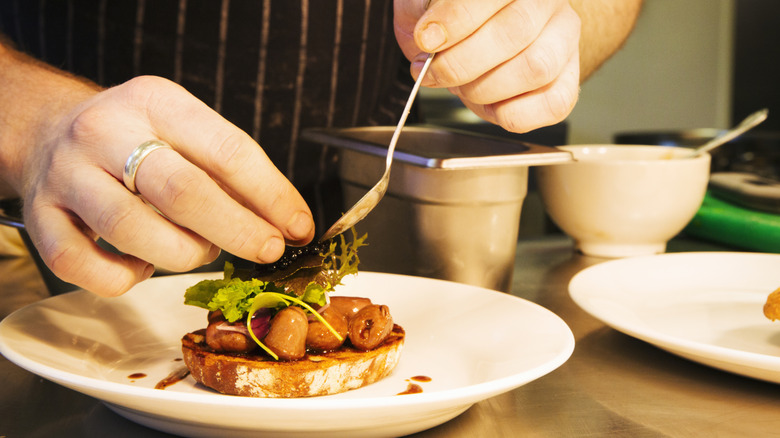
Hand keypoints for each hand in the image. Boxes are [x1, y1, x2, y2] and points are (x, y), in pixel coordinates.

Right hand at [21, 76, 313, 295]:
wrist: (51, 129)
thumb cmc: (136, 138)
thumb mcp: (185, 131)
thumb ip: (232, 172)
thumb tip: (288, 223)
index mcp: (156, 103)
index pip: (227, 151)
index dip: (271, 195)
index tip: (298, 226)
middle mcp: (106, 133)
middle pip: (182, 192)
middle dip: (238, 230)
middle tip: (268, 250)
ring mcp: (67, 175)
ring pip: (133, 231)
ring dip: (184, 254)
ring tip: (200, 250)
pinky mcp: (41, 218)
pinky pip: (85, 267)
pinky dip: (124, 279)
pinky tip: (143, 265)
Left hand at [394, 0, 580, 132]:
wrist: (481, 32)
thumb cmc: (455, 16)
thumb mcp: (428, 1)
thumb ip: (425, 9)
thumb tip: (429, 34)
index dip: (454, 21)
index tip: (425, 41)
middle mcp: (547, 3)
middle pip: (515, 32)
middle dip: (460, 63)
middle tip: (433, 72)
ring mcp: (564, 41)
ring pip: (536, 68)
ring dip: (484, 89)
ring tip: (461, 87)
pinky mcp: (568, 80)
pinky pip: (554, 105)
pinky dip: (512, 115)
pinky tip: (490, 104)